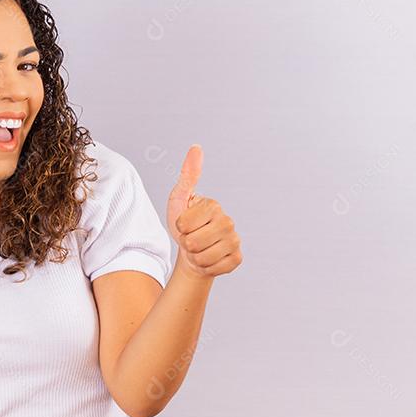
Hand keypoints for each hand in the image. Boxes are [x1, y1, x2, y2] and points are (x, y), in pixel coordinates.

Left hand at [165, 144, 242, 278]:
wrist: (192, 251)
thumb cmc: (184, 223)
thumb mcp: (179, 199)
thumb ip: (187, 176)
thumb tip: (196, 147)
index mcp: (213, 205)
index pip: (184, 224)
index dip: (178, 228)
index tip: (184, 224)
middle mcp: (228, 221)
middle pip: (193, 242)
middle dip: (185, 244)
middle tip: (191, 238)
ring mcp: (235, 240)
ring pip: (202, 257)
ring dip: (194, 257)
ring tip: (198, 249)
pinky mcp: (237, 258)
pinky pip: (214, 268)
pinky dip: (205, 267)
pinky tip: (208, 258)